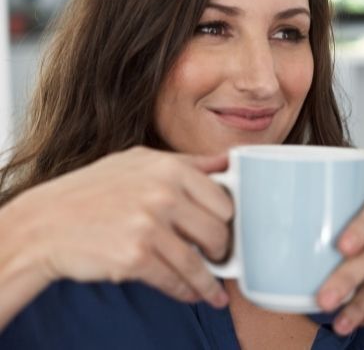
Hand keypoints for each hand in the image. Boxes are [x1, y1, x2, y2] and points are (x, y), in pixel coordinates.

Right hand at [10, 146, 233, 307]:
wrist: (45, 224)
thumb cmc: (91, 191)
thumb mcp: (139, 161)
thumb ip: (187, 162)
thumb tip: (225, 163)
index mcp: (170, 168)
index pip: (223, 199)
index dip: (226, 219)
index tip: (226, 229)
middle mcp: (163, 194)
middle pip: (217, 231)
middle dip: (221, 250)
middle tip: (217, 256)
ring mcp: (149, 226)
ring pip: (199, 262)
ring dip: (209, 281)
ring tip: (212, 288)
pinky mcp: (135, 258)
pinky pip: (175, 281)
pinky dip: (187, 291)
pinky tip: (189, 293)